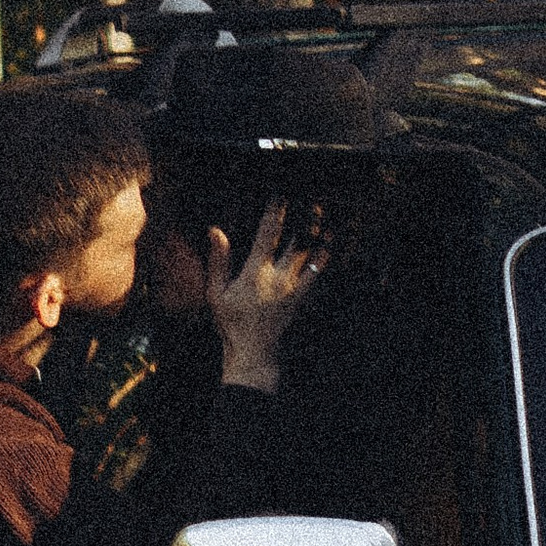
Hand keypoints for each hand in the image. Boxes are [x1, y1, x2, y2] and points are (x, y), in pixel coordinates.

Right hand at [207, 197, 326, 392]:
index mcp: (255, 271)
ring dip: (316, 233)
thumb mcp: (216, 293)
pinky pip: (316, 275)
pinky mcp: (301, 298)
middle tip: (310, 197)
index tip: (281, 193)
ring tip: (321, 213)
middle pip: (296, 239)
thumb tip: (216, 231)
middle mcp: (278, 276)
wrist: (254, 352)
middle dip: (303, 216)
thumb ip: (218, 260)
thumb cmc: (231, 322)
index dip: (275, 210)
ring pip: (309, 254)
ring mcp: (293, 287)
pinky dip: (322, 259)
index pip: (268, 233)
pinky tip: (328, 246)